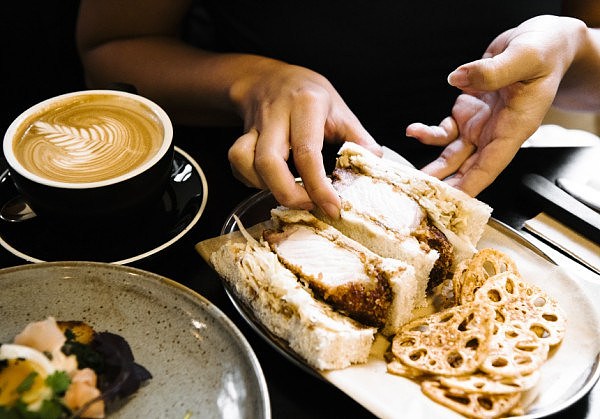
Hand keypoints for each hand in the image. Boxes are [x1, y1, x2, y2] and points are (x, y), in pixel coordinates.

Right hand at [227, 59, 381, 217]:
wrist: (269, 78)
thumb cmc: (309, 96)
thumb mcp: (339, 109)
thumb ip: (358, 137)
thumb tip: (376, 162)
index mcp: (306, 105)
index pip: (307, 152)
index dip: (318, 186)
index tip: (332, 207)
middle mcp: (276, 115)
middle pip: (268, 161)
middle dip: (287, 193)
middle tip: (308, 206)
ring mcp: (254, 125)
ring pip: (243, 160)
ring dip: (265, 186)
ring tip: (289, 191)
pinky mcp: (240, 135)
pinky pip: (236, 163)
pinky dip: (249, 180)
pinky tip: (269, 182)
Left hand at [406, 15, 586, 195]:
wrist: (543, 43)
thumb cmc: (544, 52)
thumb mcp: (525, 57)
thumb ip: (493, 71)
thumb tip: (458, 78)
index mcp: (515, 127)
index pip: (491, 165)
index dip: (471, 185)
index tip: (451, 200)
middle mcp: (496, 132)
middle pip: (469, 168)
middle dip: (447, 184)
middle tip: (422, 196)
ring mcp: (480, 125)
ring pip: (452, 155)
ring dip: (433, 168)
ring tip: (410, 177)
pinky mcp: (467, 113)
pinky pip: (444, 131)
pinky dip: (427, 134)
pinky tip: (413, 131)